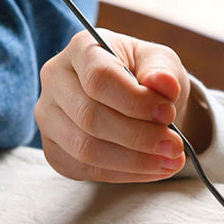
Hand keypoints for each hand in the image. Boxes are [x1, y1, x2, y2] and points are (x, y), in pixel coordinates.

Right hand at [35, 29, 208, 182]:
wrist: (136, 98)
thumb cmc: (146, 73)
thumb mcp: (162, 62)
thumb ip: (163, 71)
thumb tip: (164, 85)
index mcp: (82, 48)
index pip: (99, 78)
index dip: (135, 101)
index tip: (167, 114)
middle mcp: (55, 80)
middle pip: (90, 117)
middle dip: (138, 137)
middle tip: (174, 146)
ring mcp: (49, 117)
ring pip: (85, 149)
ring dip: (133, 161)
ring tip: (170, 161)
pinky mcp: (54, 149)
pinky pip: (84, 169)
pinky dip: (124, 174)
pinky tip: (153, 169)